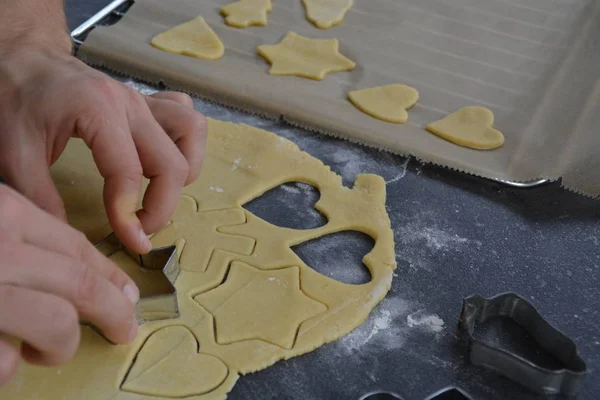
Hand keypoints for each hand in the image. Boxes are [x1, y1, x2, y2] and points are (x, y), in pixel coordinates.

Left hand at [0, 49, 206, 253]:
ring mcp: (144, 100)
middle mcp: (131, 104)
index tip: (128, 242)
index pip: (128, 173)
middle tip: (141, 228)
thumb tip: (67, 238)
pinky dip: (185, 143)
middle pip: (172, 163)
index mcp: (98, 110)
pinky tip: (163, 157)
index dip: (130, 215)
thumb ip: (39, 197)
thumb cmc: (17, 98)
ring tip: (159, 191)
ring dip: (184, 171)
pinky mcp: (149, 102)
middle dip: (163, 206)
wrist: (25, 59)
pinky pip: (186, 118)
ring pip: (192, 134)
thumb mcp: (14, 152)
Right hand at [0, 184, 139, 384]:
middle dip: (112, 312)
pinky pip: (5, 360)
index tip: (129, 294)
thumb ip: (19, 238)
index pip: (77, 247)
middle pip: (81, 284)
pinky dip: (9, 366)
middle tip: (125, 330)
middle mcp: (1, 246)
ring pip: (58, 323)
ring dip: (60, 345)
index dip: (111, 275)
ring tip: (44, 352)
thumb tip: (58, 271)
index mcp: (6, 213)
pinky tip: (6, 360)